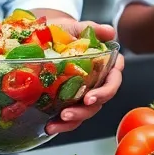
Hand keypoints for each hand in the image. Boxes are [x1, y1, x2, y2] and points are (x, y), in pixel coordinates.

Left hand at [43, 20, 123, 134]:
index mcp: (104, 63)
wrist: (39, 37)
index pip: (114, 77)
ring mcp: (83, 92)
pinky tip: (50, 126)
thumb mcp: (72, 28)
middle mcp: (97, 80)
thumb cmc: (60, 32)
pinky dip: (62, 124)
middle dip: (86, 109)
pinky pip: (71, 116)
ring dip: (74, 120)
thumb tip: (109, 31)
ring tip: (56, 122)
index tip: (91, 96)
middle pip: (101, 99)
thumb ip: (92, 29)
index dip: (107, 90)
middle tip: (69, 113)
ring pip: (87, 111)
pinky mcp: (69, 101)